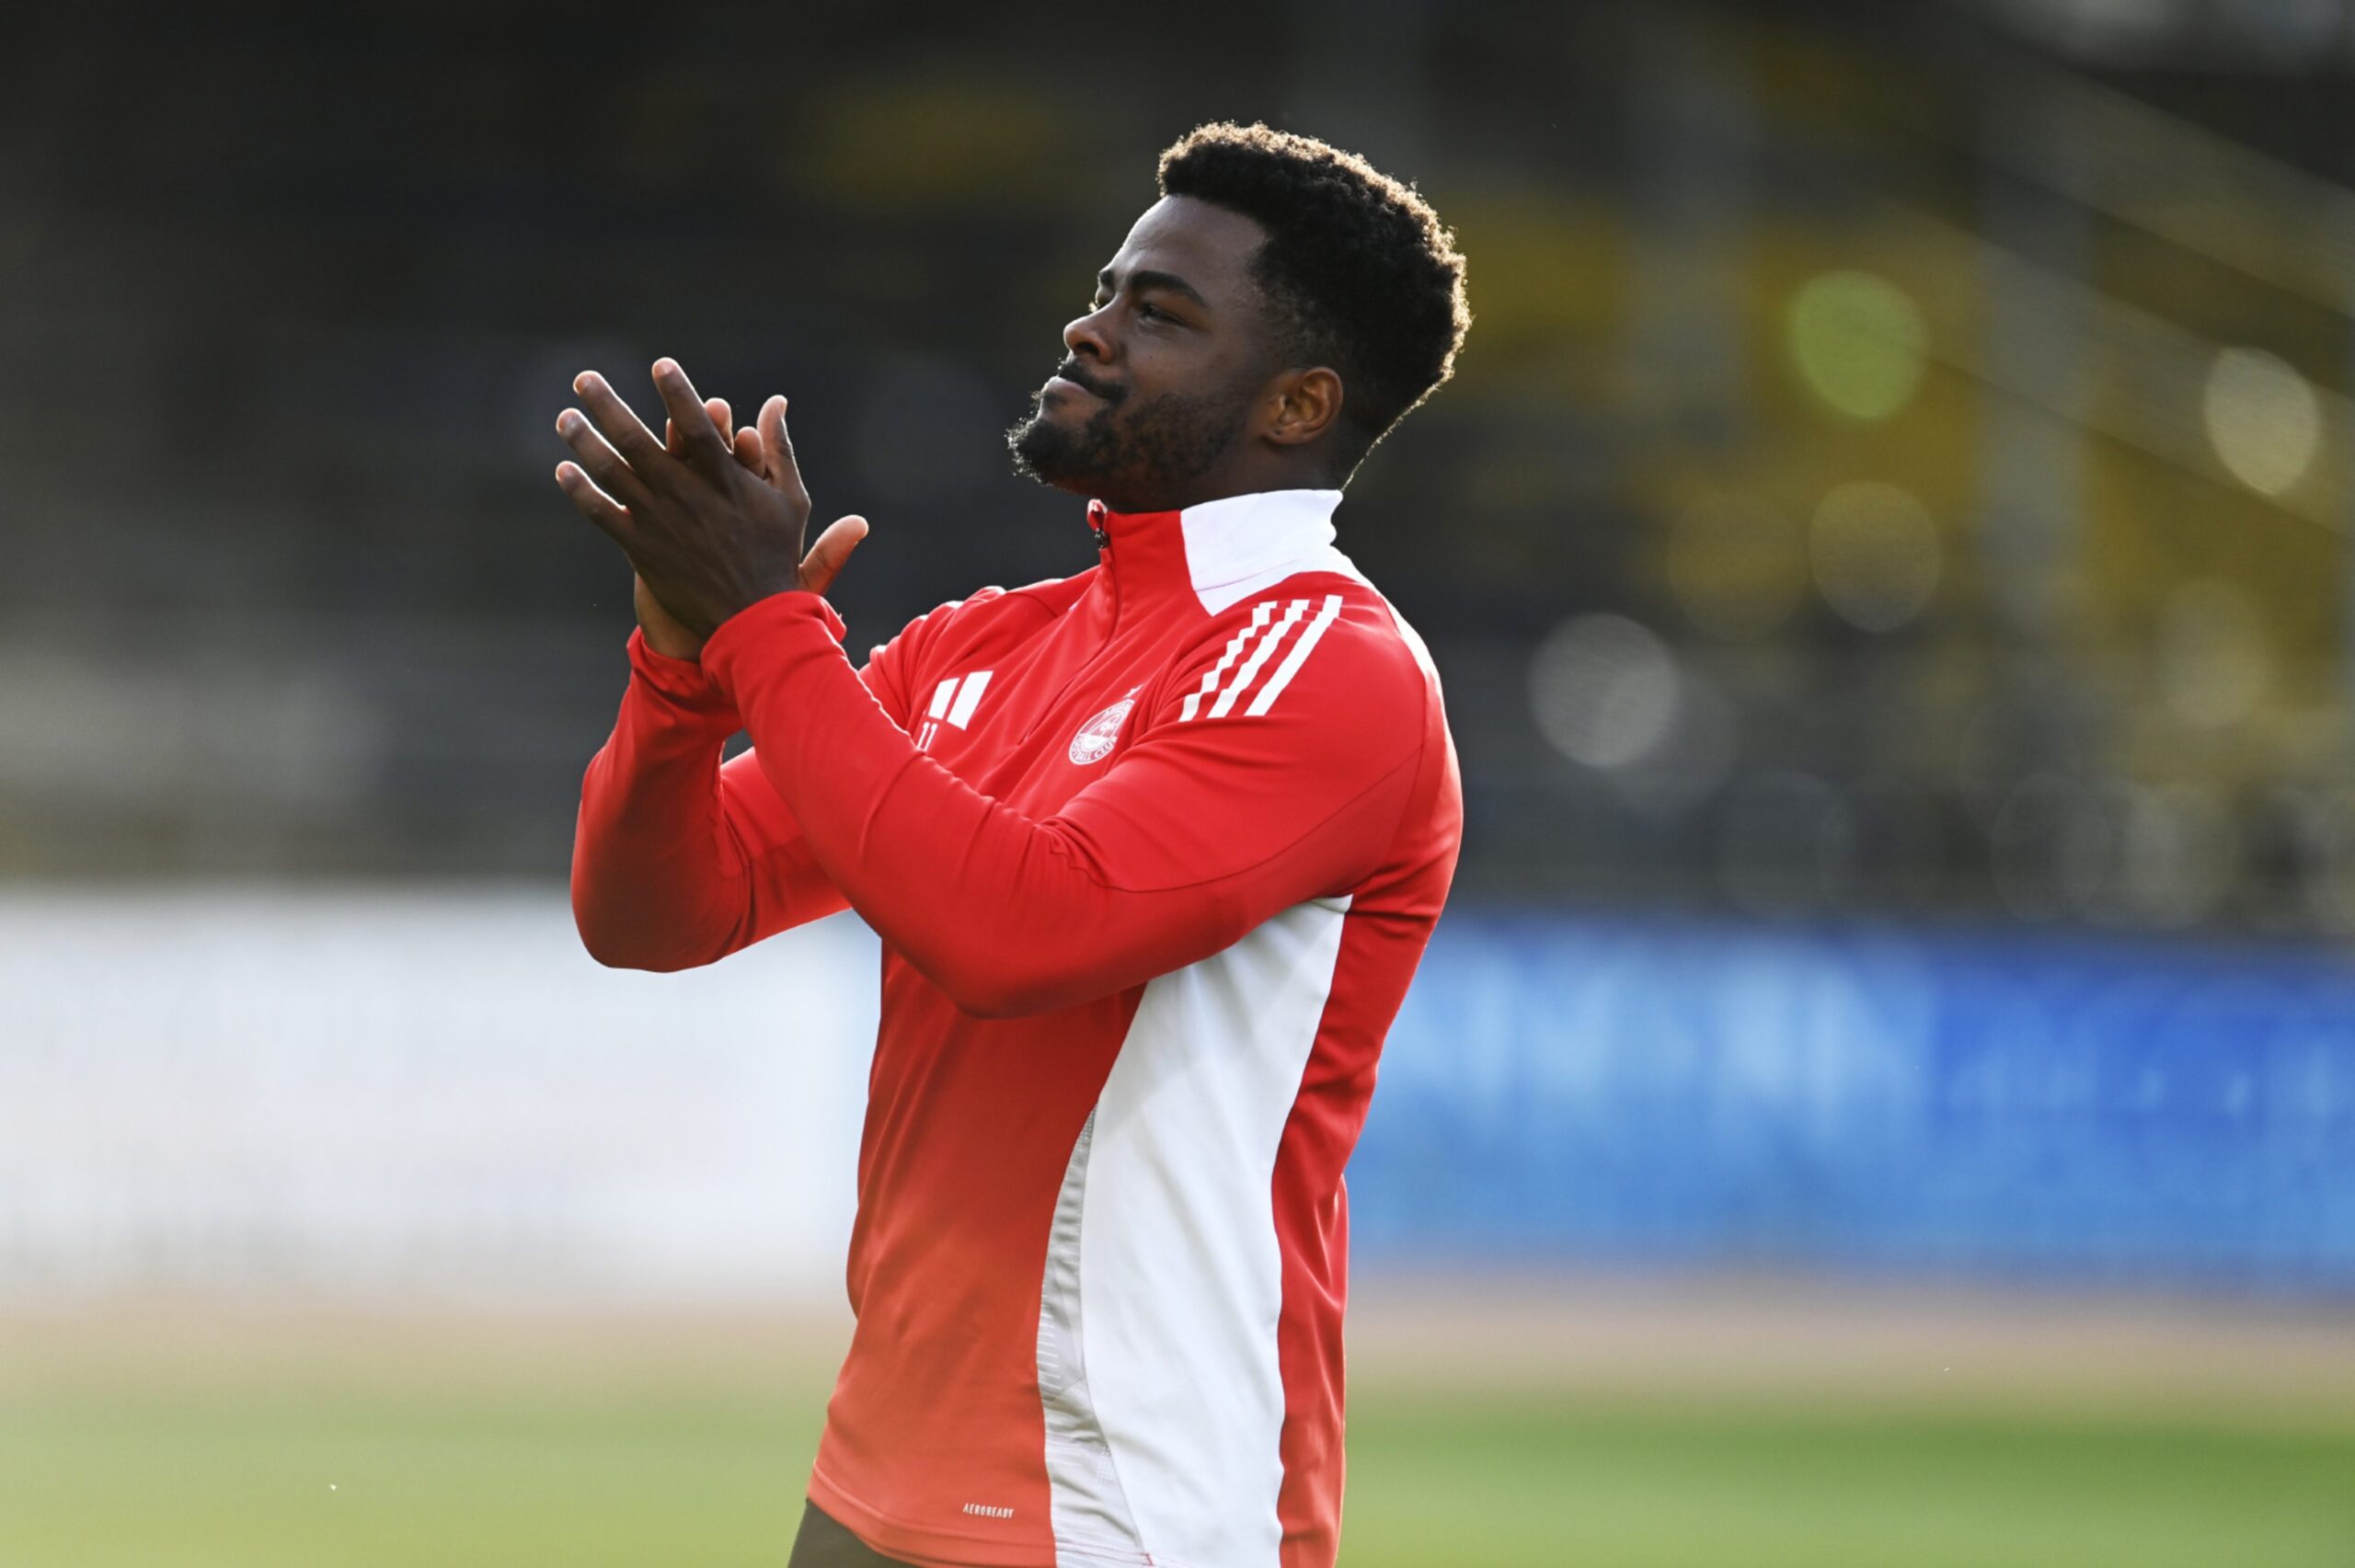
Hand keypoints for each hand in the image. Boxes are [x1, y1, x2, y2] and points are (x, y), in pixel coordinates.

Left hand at [553, 359, 868, 640]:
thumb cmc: (775, 555)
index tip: (659, 364)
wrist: (752, 621)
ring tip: (566, 416)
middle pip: (636, 440)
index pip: (695, 425)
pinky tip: (564, 470)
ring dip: (583, 440)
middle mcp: (685, 495)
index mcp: (723, 479)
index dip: (676, 392)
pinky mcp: (641, 547)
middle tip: (584, 378)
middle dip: (607, 405)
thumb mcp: (790, 499)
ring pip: (610, 472)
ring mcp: (659, 521)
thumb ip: (779, 447)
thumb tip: (776, 402)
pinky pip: (601, 514)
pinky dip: (580, 491)